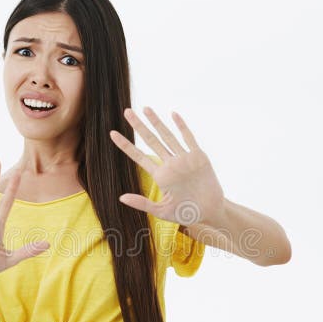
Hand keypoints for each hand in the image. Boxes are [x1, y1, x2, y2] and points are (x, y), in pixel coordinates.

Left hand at [109, 107, 224, 225]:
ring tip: (145, 108)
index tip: (112, 133)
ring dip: (156, 122)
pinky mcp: (198, 157)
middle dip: (138, 126)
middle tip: (127, 111)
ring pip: (167, 136)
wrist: (210, 211)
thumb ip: (142, 203)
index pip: (139, 157)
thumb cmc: (187, 213)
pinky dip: (181, 126)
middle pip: (150, 141)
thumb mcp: (162, 211)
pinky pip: (188, 139)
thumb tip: (120, 197)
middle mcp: (170, 164)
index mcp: (160, 176)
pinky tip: (173, 114)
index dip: (125, 145)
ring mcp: (183, 159)